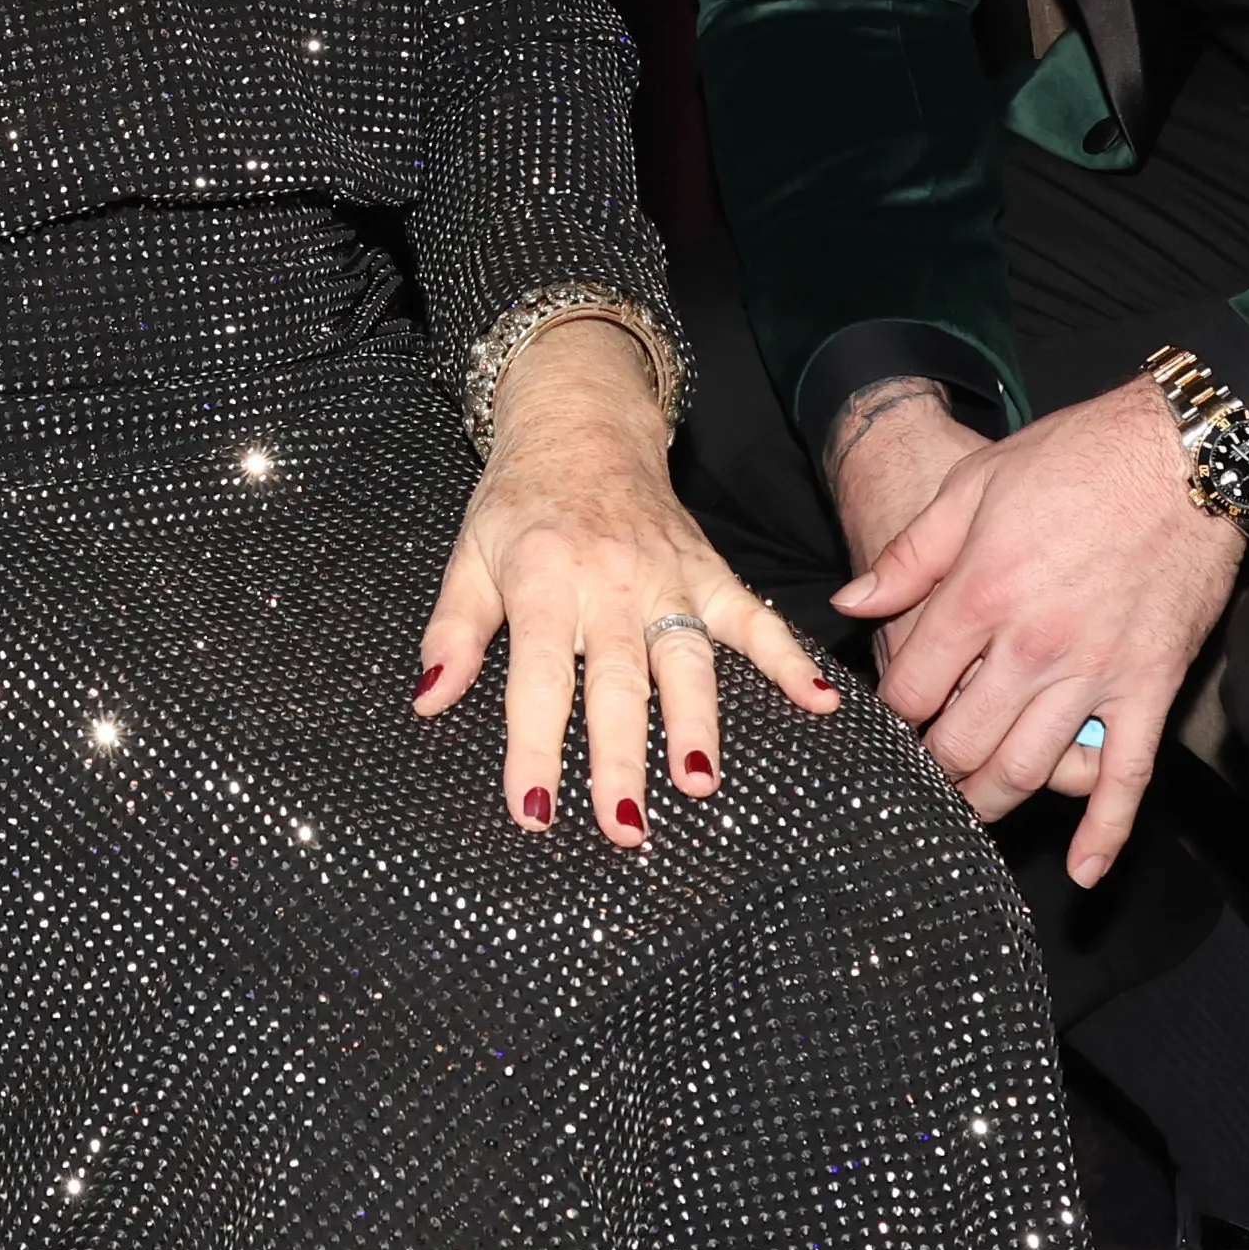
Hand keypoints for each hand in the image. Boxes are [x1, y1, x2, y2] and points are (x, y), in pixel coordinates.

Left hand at [416, 317, 838, 844]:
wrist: (582, 424)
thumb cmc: (519, 503)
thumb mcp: (469, 555)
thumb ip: (452, 631)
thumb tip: (428, 700)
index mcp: (542, 581)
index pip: (536, 677)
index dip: (533, 746)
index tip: (534, 811)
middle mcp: (607, 583)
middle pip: (614, 681)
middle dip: (618, 757)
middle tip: (623, 825)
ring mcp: (666, 577)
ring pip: (684, 659)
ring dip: (694, 723)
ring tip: (699, 784)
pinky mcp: (708, 572)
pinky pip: (754, 618)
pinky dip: (788, 658)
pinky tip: (821, 702)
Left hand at [831, 374, 1238, 882]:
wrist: (1184, 455)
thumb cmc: (1075, 460)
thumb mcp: (972, 486)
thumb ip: (909, 556)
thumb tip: (850, 603)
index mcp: (980, 596)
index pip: (913, 690)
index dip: (890, 718)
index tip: (883, 728)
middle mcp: (1033, 646)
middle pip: (962, 744)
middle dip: (931, 774)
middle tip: (917, 784)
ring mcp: (1097, 674)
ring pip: (1029, 770)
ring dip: (991, 803)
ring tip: (967, 814)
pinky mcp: (1152, 687)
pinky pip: (1128, 776)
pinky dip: (1105, 833)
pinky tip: (1082, 870)